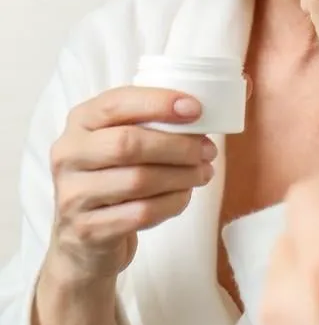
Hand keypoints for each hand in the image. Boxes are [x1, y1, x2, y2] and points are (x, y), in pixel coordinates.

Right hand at [44, 88, 215, 284]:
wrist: (85, 239)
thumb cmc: (120, 174)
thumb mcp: (133, 137)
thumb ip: (173, 113)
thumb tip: (243, 85)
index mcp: (81, 121)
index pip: (117, 103)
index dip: (159, 103)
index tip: (197, 109)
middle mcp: (68, 154)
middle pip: (128, 144)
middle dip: (178, 146)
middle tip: (209, 150)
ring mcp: (73, 193)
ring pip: (138, 180)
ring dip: (182, 176)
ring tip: (203, 173)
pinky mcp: (87, 228)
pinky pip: (141, 213)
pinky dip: (172, 203)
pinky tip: (184, 196)